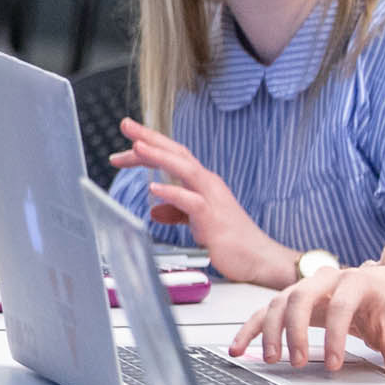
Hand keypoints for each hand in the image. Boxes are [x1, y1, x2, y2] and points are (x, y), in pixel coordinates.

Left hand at [109, 118, 292, 284]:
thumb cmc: (231, 240)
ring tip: (136, 146)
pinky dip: (173, 193)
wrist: (259, 259)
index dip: (151, 145)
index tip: (128, 139)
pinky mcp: (213, 220)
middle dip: (150, 138)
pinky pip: (192, 202)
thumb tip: (155, 210)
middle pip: (177, 153)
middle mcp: (208, 185)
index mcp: (202, 183)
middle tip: (126, 125)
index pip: (174, 156)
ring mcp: (212, 199)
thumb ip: (177, 212)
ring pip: (185, 169)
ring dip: (160, 156)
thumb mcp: (197, 222)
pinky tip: (154, 188)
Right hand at [229, 237, 384, 373]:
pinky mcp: (288, 298)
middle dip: (295, 331)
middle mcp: (324, 279)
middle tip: (296, 362)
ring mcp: (302, 286)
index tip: (333, 364)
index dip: (336, 336)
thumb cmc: (383, 303)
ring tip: (272, 359)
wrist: (378, 283)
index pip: (341, 306)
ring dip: (270, 331)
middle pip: (300, 298)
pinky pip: (263, 311)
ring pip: (278, 303)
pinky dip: (249, 329)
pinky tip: (238, 349)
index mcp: (354, 281)